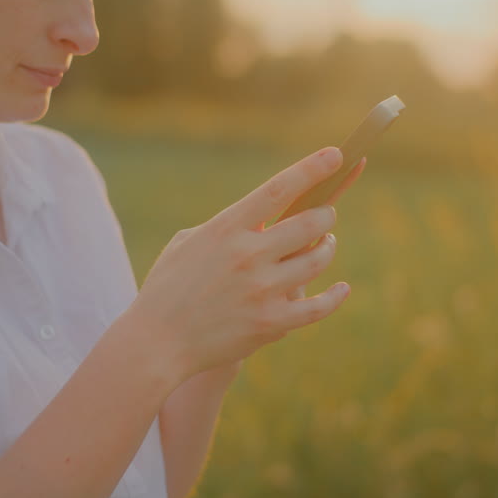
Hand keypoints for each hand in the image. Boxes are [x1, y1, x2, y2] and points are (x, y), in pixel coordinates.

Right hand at [130, 147, 357, 382]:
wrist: (156, 342)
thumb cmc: (169, 287)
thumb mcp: (189, 243)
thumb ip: (229, 228)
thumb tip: (266, 220)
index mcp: (226, 228)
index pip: (278, 189)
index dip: (311, 169)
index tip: (336, 155)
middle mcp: (248, 255)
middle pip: (310, 223)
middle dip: (326, 215)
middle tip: (326, 214)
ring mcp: (261, 290)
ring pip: (317, 260)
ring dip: (327, 248)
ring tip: (325, 244)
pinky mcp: (271, 324)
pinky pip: (318, 306)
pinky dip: (335, 296)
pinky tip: (341, 289)